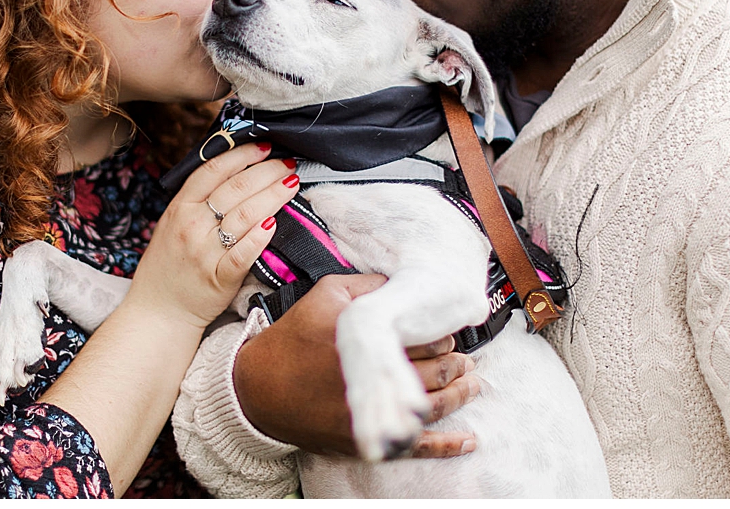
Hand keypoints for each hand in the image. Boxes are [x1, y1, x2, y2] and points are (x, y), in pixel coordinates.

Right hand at [121, 142, 298, 328]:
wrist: (158, 312)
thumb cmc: (168, 267)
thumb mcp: (171, 225)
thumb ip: (196, 201)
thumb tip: (233, 174)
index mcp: (179, 208)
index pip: (213, 171)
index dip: (242, 155)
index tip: (264, 146)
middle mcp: (191, 226)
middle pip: (236, 189)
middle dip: (267, 172)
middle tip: (289, 163)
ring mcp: (205, 253)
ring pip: (245, 216)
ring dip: (273, 196)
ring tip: (292, 184)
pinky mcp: (219, 278)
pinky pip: (243, 254)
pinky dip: (260, 237)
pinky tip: (274, 223)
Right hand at [233, 273, 479, 458]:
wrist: (259, 387)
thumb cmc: (294, 336)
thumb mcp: (326, 294)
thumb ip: (369, 285)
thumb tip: (404, 284)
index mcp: (368, 341)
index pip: (425, 339)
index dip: (443, 337)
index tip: (448, 335)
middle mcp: (373, 377)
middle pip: (435, 372)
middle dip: (457, 365)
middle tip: (464, 359)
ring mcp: (371, 412)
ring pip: (433, 407)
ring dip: (460, 395)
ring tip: (471, 385)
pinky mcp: (366, 439)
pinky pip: (415, 446)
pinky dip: (447, 446)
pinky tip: (469, 440)